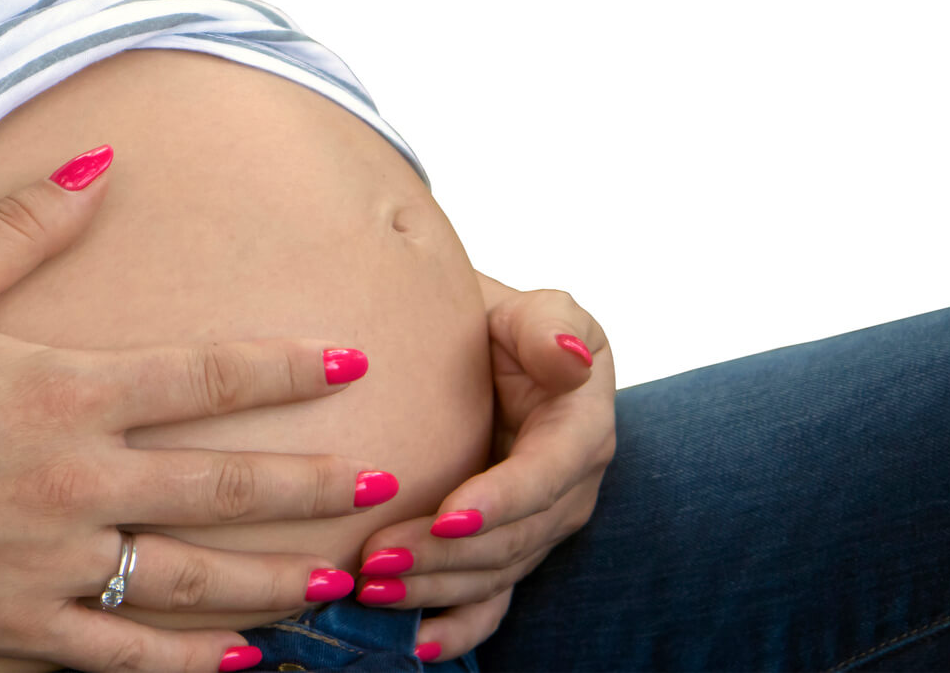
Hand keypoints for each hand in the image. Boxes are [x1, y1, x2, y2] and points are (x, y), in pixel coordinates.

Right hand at [0, 146, 391, 672]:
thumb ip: (25, 223)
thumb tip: (105, 166)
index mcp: (67, 393)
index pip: (208, 375)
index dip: (290, 365)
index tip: (353, 360)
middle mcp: (78, 481)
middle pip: (225, 485)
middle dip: (314, 485)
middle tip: (384, 483)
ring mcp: (55, 561)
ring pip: (194, 579)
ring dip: (278, 580)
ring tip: (344, 581)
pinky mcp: (22, 622)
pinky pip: (124, 653)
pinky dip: (190, 662)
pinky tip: (247, 660)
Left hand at [355, 272, 615, 661]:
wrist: (492, 350)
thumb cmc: (510, 325)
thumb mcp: (538, 311)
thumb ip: (551, 327)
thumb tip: (570, 358)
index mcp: (580, 431)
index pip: (546, 476)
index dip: (502, 501)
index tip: (447, 514)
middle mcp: (567, 490)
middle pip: (512, 539)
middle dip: (445, 554)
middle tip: (376, 557)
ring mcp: (538, 526)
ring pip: (492, 575)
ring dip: (433, 588)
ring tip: (369, 587)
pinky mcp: (508, 549)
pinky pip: (491, 601)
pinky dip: (457, 627)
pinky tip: (417, 644)